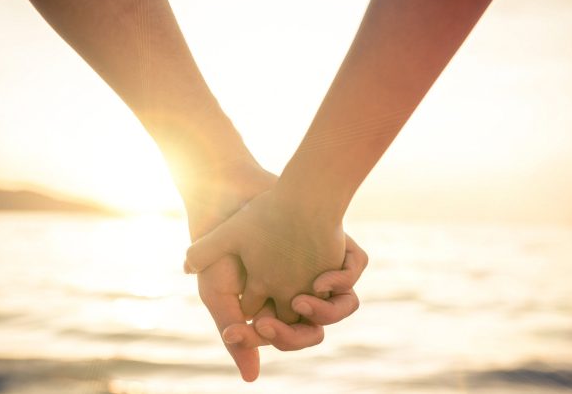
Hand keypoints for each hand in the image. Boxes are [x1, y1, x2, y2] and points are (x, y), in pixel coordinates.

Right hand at [185, 189, 346, 323]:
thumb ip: (236, 335)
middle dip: (296, 334)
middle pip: (313, 329)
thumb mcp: (219, 293)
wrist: (232, 196)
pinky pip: (353, 274)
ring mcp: (318, 269)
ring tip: (304, 299)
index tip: (257, 327)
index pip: (284, 336)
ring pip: (339, 307)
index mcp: (274, 305)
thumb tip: (252, 379)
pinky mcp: (335, 247)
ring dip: (325, 311)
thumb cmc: (222, 248)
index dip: (272, 338)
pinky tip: (323, 276)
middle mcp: (300, 290)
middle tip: (279, 320)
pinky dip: (344, 278)